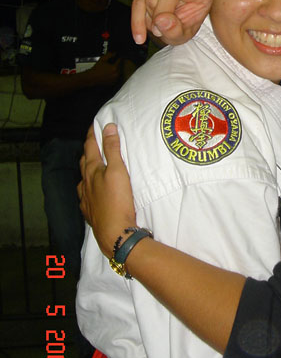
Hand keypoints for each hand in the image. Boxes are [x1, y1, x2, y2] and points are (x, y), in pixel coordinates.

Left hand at [78, 123, 136, 257]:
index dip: (92, 134)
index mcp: (92, 170)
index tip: (95, 124)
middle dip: (89, 150)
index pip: (90, 147)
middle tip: (96, 142)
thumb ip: (112, 149)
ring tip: (94, 166)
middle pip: (85, 162)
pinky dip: (89, 188)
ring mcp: (85, 198)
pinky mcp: (89, 212)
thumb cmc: (117, 200)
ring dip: (88, 169)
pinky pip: (86, 195)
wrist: (114, 233)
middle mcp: (85, 183)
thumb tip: (108, 127)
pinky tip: (92, 192)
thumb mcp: (118, 171)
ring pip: (83, 179)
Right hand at [88, 52, 122, 85]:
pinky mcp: (113, 83)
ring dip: (116, 70)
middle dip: (117, 64)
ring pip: (118, 72)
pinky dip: (114, 75)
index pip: (119, 61)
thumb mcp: (102, 59)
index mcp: (115, 68)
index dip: (118, 58)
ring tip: (109, 69)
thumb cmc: (97, 69)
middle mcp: (116, 74)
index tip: (118, 57)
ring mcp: (115, 79)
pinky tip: (109, 73)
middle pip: (120, 67)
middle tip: (112, 63)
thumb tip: (114, 53)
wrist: (92, 77)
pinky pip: (116, 77)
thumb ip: (109, 55)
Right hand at [130, 0, 231, 45]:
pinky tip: (139, 36)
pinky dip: (136, 21)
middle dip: (162, 15)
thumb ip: (175, 31)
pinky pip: (138, 0)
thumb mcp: (183, 36)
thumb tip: (161, 20)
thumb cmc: (183, 27)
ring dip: (151, 19)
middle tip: (164, 31)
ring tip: (160, 27)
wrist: (168, 27)